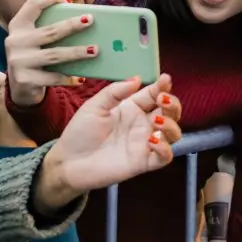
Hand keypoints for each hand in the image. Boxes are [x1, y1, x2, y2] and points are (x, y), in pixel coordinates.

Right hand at [5, 0, 98, 106]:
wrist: (18, 87)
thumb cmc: (34, 57)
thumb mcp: (34, 39)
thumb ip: (49, 28)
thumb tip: (84, 20)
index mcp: (19, 25)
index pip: (33, 4)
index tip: (68, 0)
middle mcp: (16, 41)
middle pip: (49, 31)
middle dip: (71, 25)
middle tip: (90, 21)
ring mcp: (19, 61)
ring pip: (54, 55)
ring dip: (76, 52)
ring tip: (95, 50)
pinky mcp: (25, 80)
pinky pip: (53, 78)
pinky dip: (69, 78)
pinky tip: (82, 78)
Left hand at [33, 76, 182, 213]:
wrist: (69, 162)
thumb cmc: (80, 132)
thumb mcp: (95, 106)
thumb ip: (115, 92)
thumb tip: (137, 78)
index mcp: (132, 108)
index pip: (154, 94)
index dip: (162, 86)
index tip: (165, 79)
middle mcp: (142, 124)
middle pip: (170, 112)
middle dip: (173, 103)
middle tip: (162, 100)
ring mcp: (144, 144)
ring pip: (173, 133)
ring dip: (170, 124)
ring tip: (156, 120)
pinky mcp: (143, 163)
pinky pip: (164, 157)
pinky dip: (165, 148)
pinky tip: (152, 141)